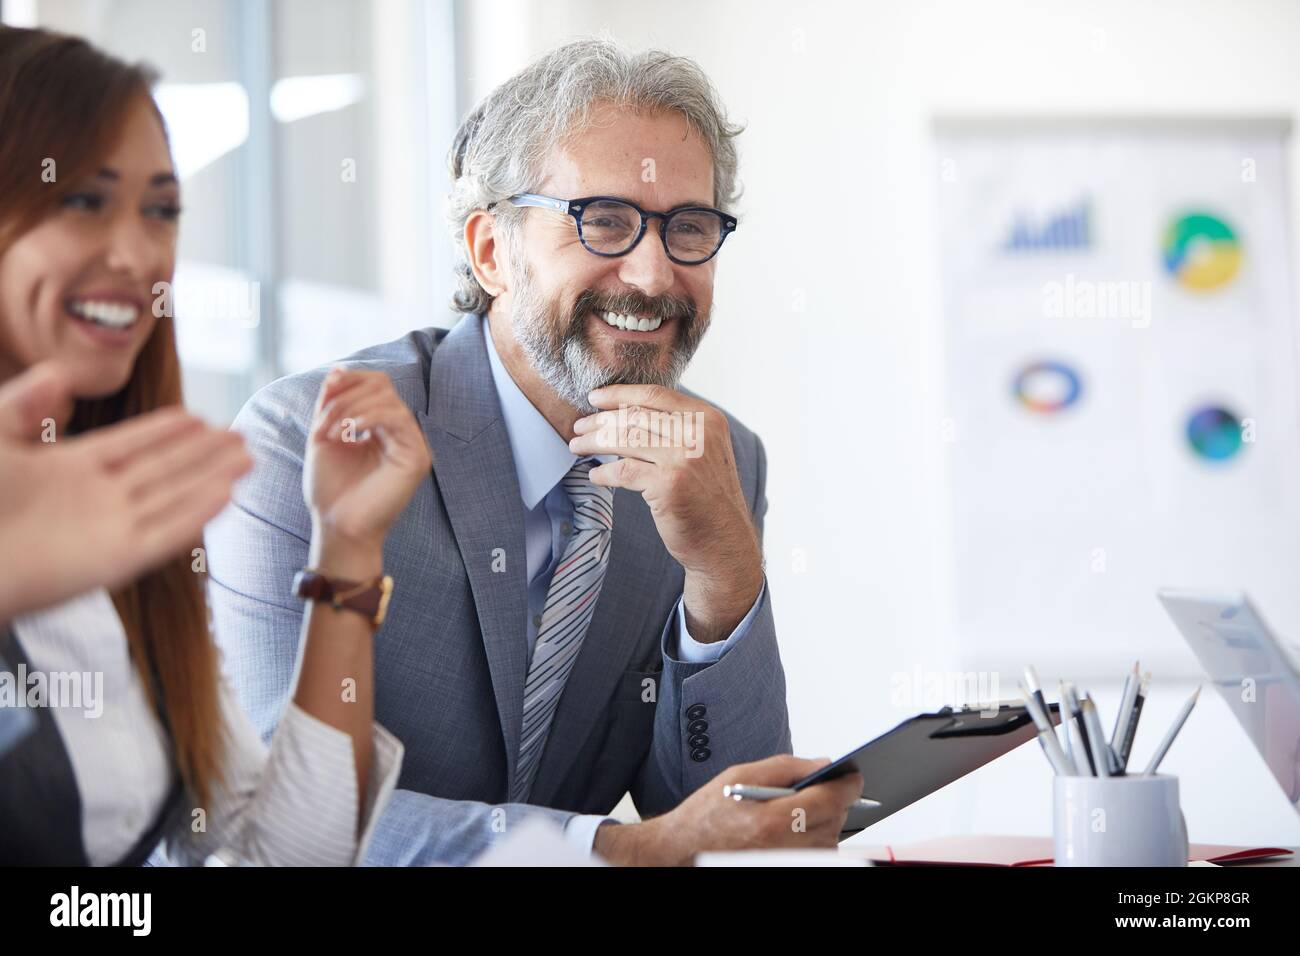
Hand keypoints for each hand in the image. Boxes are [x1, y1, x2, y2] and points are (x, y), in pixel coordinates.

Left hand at [0, 362, 250, 617]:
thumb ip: (23, 404)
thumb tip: (59, 371)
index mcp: (67, 470)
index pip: (131, 445)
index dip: (166, 431)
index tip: (199, 417)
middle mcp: (96, 498)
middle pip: (163, 470)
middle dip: (205, 452)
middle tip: (241, 435)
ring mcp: (108, 529)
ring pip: (173, 497)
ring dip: (213, 477)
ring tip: (248, 458)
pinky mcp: (115, 560)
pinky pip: (166, 533)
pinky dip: (197, 515)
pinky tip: (225, 495)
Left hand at [304, 368, 431, 574]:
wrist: (338, 527)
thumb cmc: (331, 489)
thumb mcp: (323, 436)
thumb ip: (330, 404)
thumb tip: (337, 369)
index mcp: (380, 426)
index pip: (375, 384)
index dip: (350, 379)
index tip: (325, 394)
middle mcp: (400, 432)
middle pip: (383, 385)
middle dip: (348, 393)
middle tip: (324, 419)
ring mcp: (412, 443)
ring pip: (388, 399)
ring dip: (352, 408)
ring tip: (332, 431)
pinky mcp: (417, 457)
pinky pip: (397, 418)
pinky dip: (369, 417)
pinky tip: (350, 432)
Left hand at [568, 384, 763, 641]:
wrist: (724, 542)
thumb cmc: (707, 498)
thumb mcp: (704, 451)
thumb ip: (677, 428)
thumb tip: (625, 410)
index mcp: (707, 419)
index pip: (655, 395)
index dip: (619, 394)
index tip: (595, 397)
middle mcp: (698, 434)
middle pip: (635, 416)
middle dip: (600, 420)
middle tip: (579, 426)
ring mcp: (684, 458)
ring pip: (625, 439)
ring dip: (594, 442)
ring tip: (576, 446)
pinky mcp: (669, 484)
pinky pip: (623, 471)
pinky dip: (603, 473)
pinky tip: (594, 476)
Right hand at [593, 754, 862, 865]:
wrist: (682, 851)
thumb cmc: (706, 815)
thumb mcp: (741, 774)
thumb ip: (787, 766)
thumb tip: (823, 764)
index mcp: (773, 820)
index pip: (831, 800)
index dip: (848, 784)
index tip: (854, 774)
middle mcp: (784, 849)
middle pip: (835, 820)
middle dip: (833, 800)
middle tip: (818, 787)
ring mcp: (787, 865)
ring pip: (831, 840)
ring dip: (825, 821)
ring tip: (800, 809)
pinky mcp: (788, 871)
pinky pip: (817, 855)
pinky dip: (814, 839)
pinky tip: (797, 828)